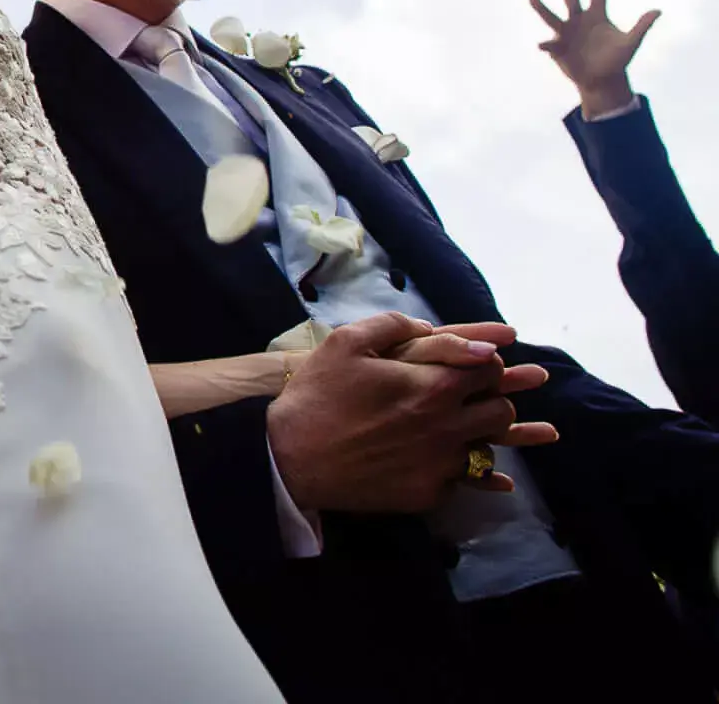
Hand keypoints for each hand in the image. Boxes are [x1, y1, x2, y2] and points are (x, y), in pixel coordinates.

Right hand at [266, 312, 555, 515]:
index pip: (488, 367)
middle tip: (488, 394)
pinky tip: (501, 480)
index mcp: (433, 385)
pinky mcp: (429, 493)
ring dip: (504, 436)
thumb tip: (434, 328)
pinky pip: (470, 483)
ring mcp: (441, 464)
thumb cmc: (317, 396)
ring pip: (492, 447)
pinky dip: (485, 477)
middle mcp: (447, 426)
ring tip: (530, 432)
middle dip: (498, 396)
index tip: (488, 359)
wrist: (290, 459)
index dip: (491, 359)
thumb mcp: (347, 342)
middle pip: (500, 409)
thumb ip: (395, 326)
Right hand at [531, 0, 659, 117]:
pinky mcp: (557, 48)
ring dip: (542, 9)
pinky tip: (542, 45)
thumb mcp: (631, 43)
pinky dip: (546, 45)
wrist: (601, 80)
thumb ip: (642, 26)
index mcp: (597, 15)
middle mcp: (579, 20)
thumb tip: (658, 10)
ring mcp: (566, 33)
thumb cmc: (617, 60)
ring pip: (552, 17)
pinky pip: (550, 45)